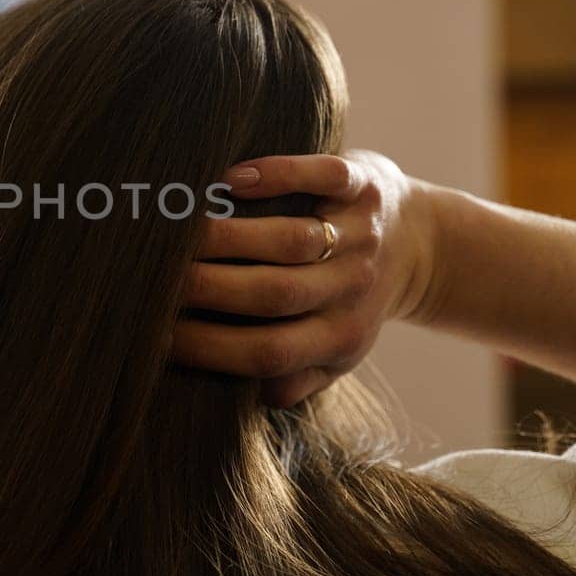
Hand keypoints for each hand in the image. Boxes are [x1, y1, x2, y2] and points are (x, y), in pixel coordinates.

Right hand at [170, 150, 437, 405]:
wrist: (419, 243)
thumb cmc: (351, 301)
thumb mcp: (335, 353)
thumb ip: (294, 380)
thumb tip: (239, 399)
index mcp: (340, 338)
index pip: (267, 353)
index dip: (209, 348)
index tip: (158, 336)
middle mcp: (352, 287)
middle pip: (275, 294)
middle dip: (206, 287)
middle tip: (156, 279)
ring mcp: (361, 233)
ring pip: (294, 238)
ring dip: (232, 235)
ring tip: (180, 231)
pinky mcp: (364, 184)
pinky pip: (322, 177)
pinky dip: (277, 175)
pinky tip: (231, 181)